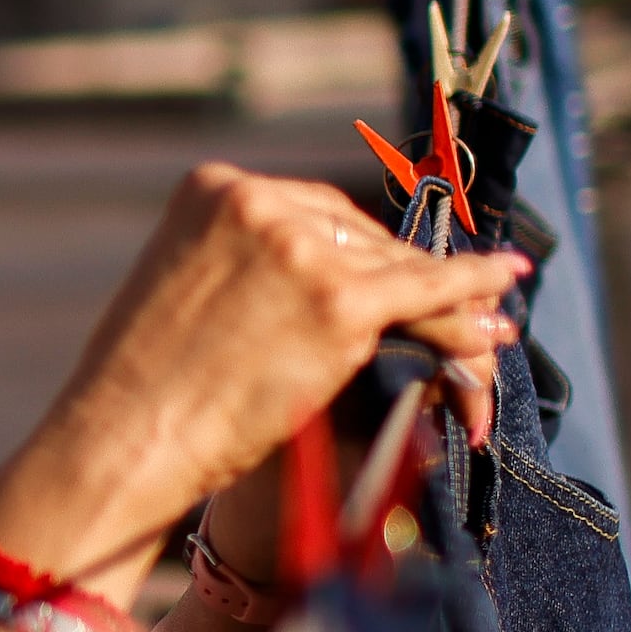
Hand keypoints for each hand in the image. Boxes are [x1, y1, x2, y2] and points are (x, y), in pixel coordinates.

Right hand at [0, 166, 526, 575]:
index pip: (311, 211)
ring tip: (488, 324)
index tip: (387, 276)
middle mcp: (257, 204)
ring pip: (396, 267)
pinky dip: (473, 287)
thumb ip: (235, 268)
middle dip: (403, 278)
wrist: (124, 441)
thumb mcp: (176, 293)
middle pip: (359, 236)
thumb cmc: (139, 390)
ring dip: (447, 300)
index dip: (358, 250)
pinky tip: (506, 282)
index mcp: (210, 190)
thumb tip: (302, 287)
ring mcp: (300, 250)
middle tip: (455, 308)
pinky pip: (426, 289)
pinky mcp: (338, 302)